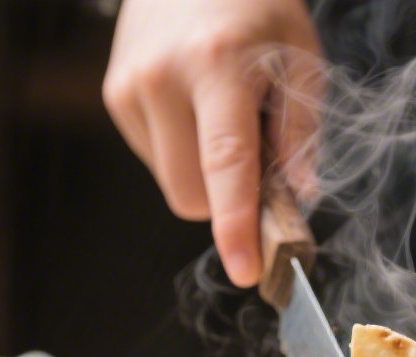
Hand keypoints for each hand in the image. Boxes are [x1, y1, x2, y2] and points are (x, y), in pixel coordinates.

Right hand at [103, 0, 321, 286]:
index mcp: (217, 64)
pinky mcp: (114, 97)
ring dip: (204, 175)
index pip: (225, 165)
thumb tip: (298, 197)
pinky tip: (195, 109)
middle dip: (226, 202)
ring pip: (173, 185)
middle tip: (256, 162)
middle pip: (191, 196)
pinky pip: (157, 161)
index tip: (245, 271)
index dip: (236, 226)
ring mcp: (130, 88)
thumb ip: (301, 131)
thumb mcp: (299, 54)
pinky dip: (183, 153)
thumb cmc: (253, 5)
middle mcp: (163, 78)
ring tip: (220, 116)